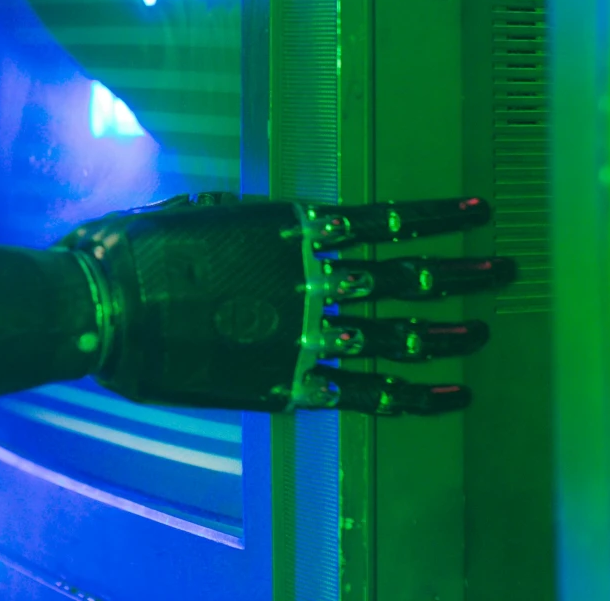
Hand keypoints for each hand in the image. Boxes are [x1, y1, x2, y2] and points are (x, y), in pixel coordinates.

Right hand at [60, 193, 511, 415]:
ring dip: (448, 331)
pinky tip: (453, 396)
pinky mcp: (288, 382)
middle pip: (408, 278)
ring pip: (399, 335)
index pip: (383, 222)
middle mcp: (312, 279)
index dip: (436, 219)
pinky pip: (367, 392)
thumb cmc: (133, 250)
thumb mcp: (195, 212)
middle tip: (505, 270)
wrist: (103, 308)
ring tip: (484, 329)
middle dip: (463, 275)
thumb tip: (260, 222)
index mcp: (290, 228)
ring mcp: (305, 333)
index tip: (478, 212)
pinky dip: (414, 397)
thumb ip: (242, 220)